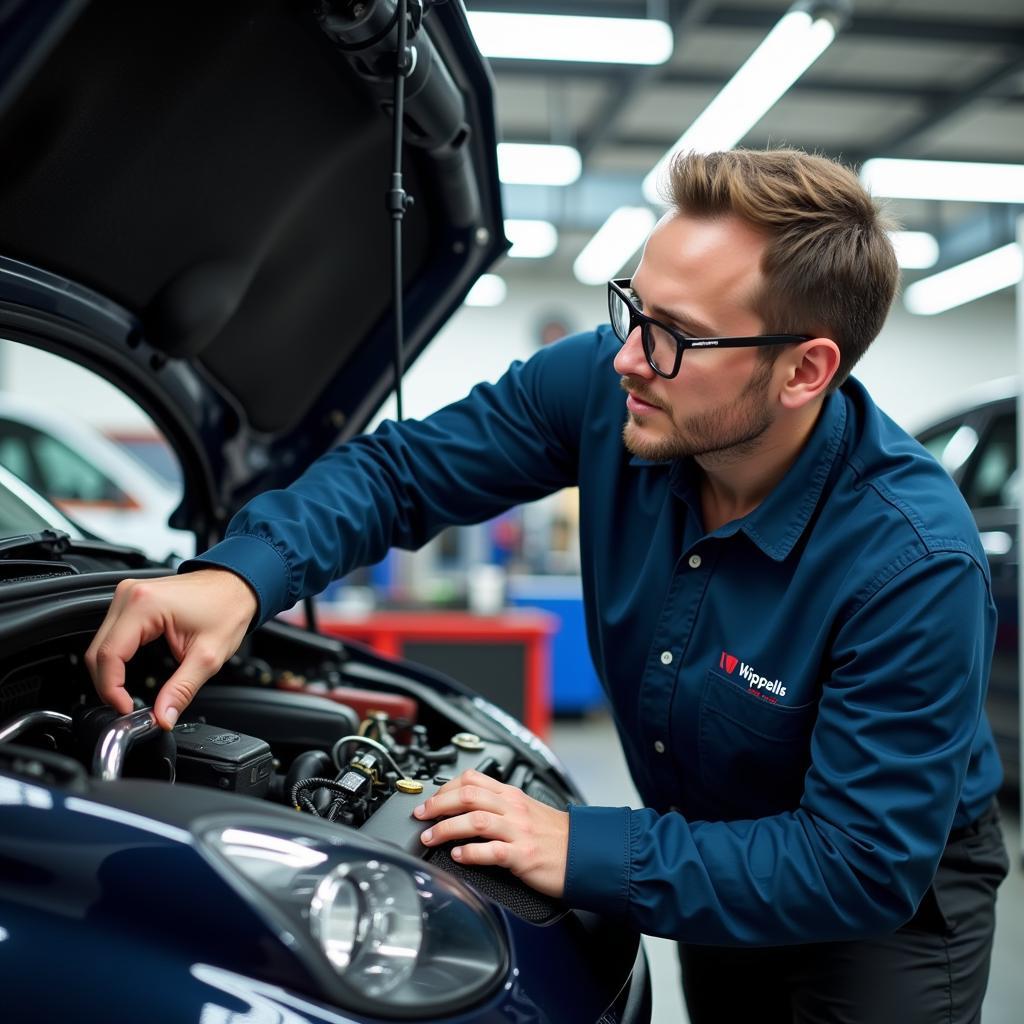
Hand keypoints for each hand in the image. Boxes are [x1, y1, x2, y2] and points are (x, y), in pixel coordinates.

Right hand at [85, 568, 258, 729]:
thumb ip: (181, 690)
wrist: (238, 585)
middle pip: (98, 651)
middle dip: (107, 685)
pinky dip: (115, 658)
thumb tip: (162, 716)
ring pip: (100, 644)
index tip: (126, 709)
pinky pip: (111, 634)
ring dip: (109, 672)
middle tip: (127, 707)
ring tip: (127, 694)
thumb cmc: (228, 607)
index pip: (108, 656)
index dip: (111, 689)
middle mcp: (130, 595)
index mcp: (144, 605)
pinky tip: (127, 674)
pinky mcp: (131, 600)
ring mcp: (128, 595)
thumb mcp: (208, 656)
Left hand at [414, 769, 568, 897]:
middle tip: (420, 816)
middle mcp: (513, 809)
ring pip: (475, 820)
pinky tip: (457, 856)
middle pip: (468, 795)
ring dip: (446, 828)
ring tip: (430, 838)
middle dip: (437, 804)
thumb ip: (499, 807)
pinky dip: (470, 853)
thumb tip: (466, 811)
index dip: (445, 788)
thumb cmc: (556, 836)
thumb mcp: (526, 811)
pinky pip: (491, 851)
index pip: (472, 779)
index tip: (429, 800)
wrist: (586, 853)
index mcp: (512, 795)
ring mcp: (518, 831)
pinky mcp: (523, 855)